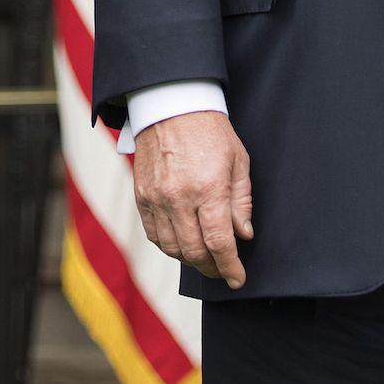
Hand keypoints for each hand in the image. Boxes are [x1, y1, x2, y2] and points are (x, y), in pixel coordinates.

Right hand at [133, 110, 252, 286]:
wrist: (171, 105)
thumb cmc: (210, 131)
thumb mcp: (238, 161)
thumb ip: (241, 201)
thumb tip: (243, 235)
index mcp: (208, 188)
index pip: (219, 243)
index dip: (230, 267)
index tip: (238, 278)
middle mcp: (179, 197)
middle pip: (195, 252)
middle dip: (212, 268)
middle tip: (223, 270)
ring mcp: (156, 198)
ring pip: (172, 248)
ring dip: (190, 260)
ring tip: (203, 257)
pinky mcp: (141, 195)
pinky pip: (153, 234)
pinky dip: (168, 246)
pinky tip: (181, 243)